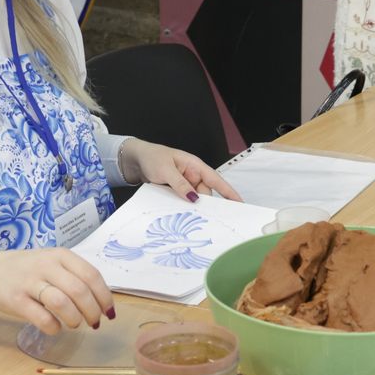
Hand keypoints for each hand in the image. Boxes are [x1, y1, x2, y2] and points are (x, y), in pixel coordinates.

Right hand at [0, 246, 112, 332]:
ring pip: (62, 303)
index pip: (92, 275)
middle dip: (92, 311)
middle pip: (80, 291)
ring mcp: (29, 282)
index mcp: (60, 255)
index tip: (109, 312)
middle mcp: (46, 266)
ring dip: (75, 319)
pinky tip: (55, 327)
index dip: (104, 297)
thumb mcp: (53, 262)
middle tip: (94, 322)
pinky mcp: (16, 300)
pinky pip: (42, 318)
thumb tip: (102, 302)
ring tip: (75, 324)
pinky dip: (54, 327)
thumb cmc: (28, 269)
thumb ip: (75, 276)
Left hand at [121, 140, 241, 202]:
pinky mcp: (176, 192)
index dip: (229, 192)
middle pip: (205, 194)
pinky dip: (181, 207)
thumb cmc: (152, 157)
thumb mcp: (166, 170)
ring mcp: (184, 184)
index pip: (216, 180)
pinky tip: (176, 211)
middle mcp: (192, 176)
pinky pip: (183, 201)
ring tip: (182, 213)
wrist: (135, 159)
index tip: (239, 203)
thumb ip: (180, 184)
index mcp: (195, 166)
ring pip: (193, 200)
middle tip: (200, 216)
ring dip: (189, 206)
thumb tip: (194, 198)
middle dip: (203, 205)